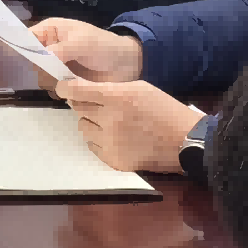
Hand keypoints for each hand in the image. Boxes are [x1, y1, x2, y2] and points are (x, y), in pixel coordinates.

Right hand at [26, 17, 140, 79]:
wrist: (126, 64)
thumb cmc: (104, 46)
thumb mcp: (82, 43)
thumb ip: (60, 50)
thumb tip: (41, 60)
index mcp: (51, 30)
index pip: (27, 38)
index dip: (23, 48)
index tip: (27, 61)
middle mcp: (50, 47)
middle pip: (32, 61)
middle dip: (43, 69)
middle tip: (58, 71)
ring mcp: (57, 66)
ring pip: (41, 78)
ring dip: (53, 82)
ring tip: (70, 80)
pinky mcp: (65, 81)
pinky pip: (53, 89)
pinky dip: (61, 91)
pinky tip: (73, 89)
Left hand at [57, 74, 201, 175]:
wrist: (184, 140)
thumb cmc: (164, 110)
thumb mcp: (139, 88)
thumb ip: (111, 89)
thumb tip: (84, 90)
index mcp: (117, 98)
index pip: (78, 91)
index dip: (67, 88)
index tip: (63, 88)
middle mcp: (110, 120)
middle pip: (78, 109)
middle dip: (85, 105)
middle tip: (99, 106)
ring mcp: (111, 143)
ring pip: (83, 128)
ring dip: (92, 123)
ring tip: (111, 122)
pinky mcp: (114, 160)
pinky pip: (93, 146)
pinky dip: (100, 140)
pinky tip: (117, 137)